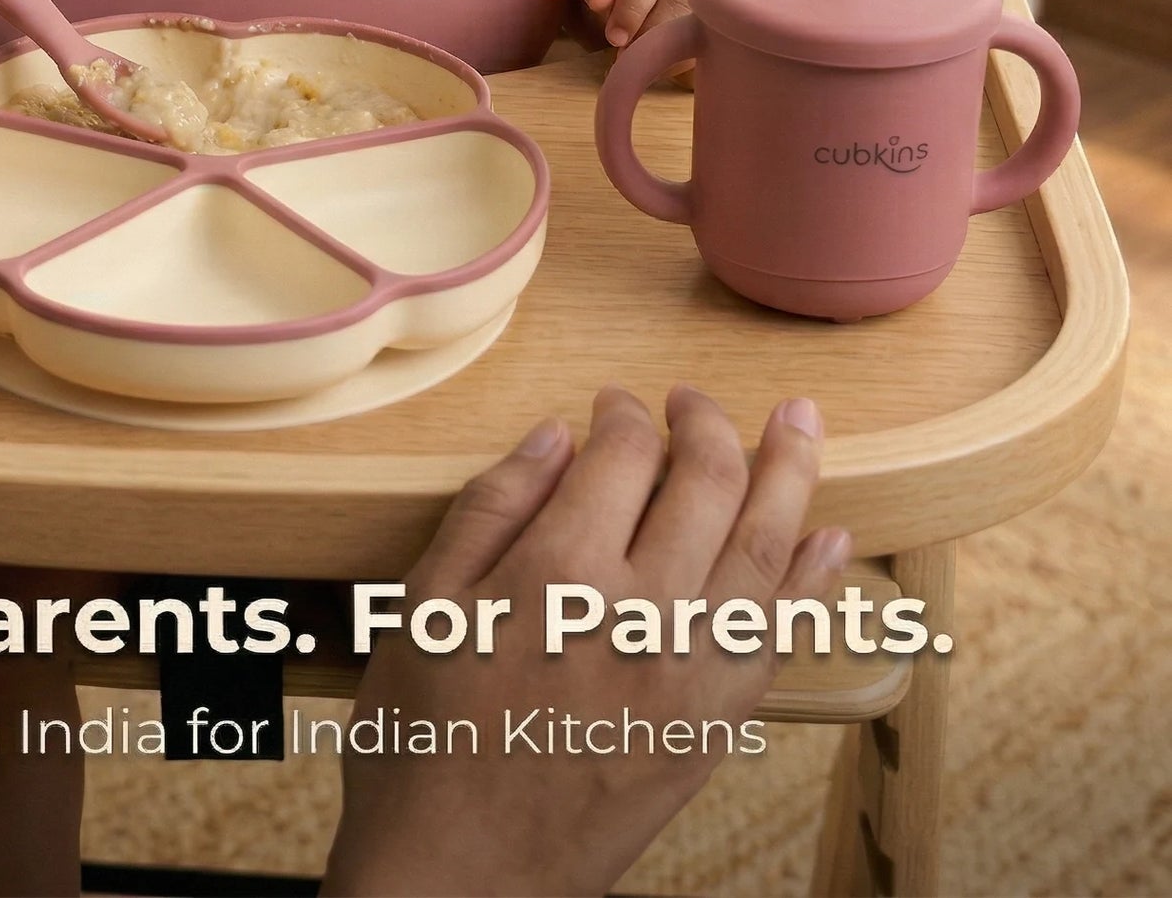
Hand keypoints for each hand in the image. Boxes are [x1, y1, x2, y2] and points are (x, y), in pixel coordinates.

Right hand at [322, 386, 848, 897]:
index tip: (614, 405)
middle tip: (692, 399)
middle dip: (706, 422)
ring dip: (790, 471)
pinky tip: (827, 536)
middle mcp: (641, 614)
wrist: (463, 878)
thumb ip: (493, 508)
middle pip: (707, 482)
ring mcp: (691, 672)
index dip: (623, 413)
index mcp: (557, 574)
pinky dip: (813, 577)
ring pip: (766, 545)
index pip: (622, 453)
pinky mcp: (716, 724)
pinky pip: (783, 632)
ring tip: (802, 421)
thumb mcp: (422, 607)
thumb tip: (556, 435)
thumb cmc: (424, 742)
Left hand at [572, 0, 707, 48]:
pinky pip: (712, 38)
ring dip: (669, 48)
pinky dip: (686, 55)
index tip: (616, 38)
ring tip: (645, 59)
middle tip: (628, 56)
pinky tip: (666, 59)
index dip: (631, 8)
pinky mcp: (729, 7)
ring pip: (699, 21)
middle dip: (650, 34)